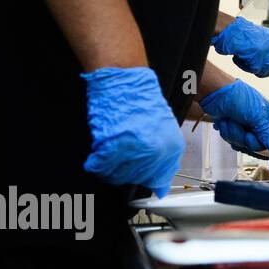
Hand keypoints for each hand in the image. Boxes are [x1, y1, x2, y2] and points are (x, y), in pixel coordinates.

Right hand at [81, 67, 184, 197]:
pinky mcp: (114, 146)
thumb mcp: (162, 131)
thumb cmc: (141, 101)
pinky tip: (99, 150)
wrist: (126, 82)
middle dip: (123, 170)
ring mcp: (136, 151)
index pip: (157, 179)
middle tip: (117, 155)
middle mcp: (157, 152)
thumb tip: (158, 186)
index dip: (141, 175)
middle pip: (135, 178)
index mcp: (172, 148)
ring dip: (108, 167)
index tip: (133, 171)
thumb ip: (161, 157)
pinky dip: (95, 161)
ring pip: (116, 175)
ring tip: (108, 150)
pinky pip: (100, 166)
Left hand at [199, 80, 268, 172]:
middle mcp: (260, 125)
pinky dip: (228, 133)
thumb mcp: (257, 115)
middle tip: (245, 132)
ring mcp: (247, 128)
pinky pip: (233, 141)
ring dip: (235, 135)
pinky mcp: (235, 130)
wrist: (217, 94)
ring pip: (243, 145)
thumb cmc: (239, 97)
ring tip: (232, 122)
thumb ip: (266, 133)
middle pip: (258, 146)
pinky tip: (226, 123)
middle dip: (248, 140)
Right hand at [212, 17, 268, 80]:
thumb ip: (267, 53)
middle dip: (262, 69)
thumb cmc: (239, 36)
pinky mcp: (259, 54)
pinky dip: (244, 65)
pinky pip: (254, 68)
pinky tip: (240, 55)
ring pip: (264, 70)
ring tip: (244, 55)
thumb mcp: (259, 43)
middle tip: (250, 62)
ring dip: (252, 67)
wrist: (229, 29)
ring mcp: (267, 48)